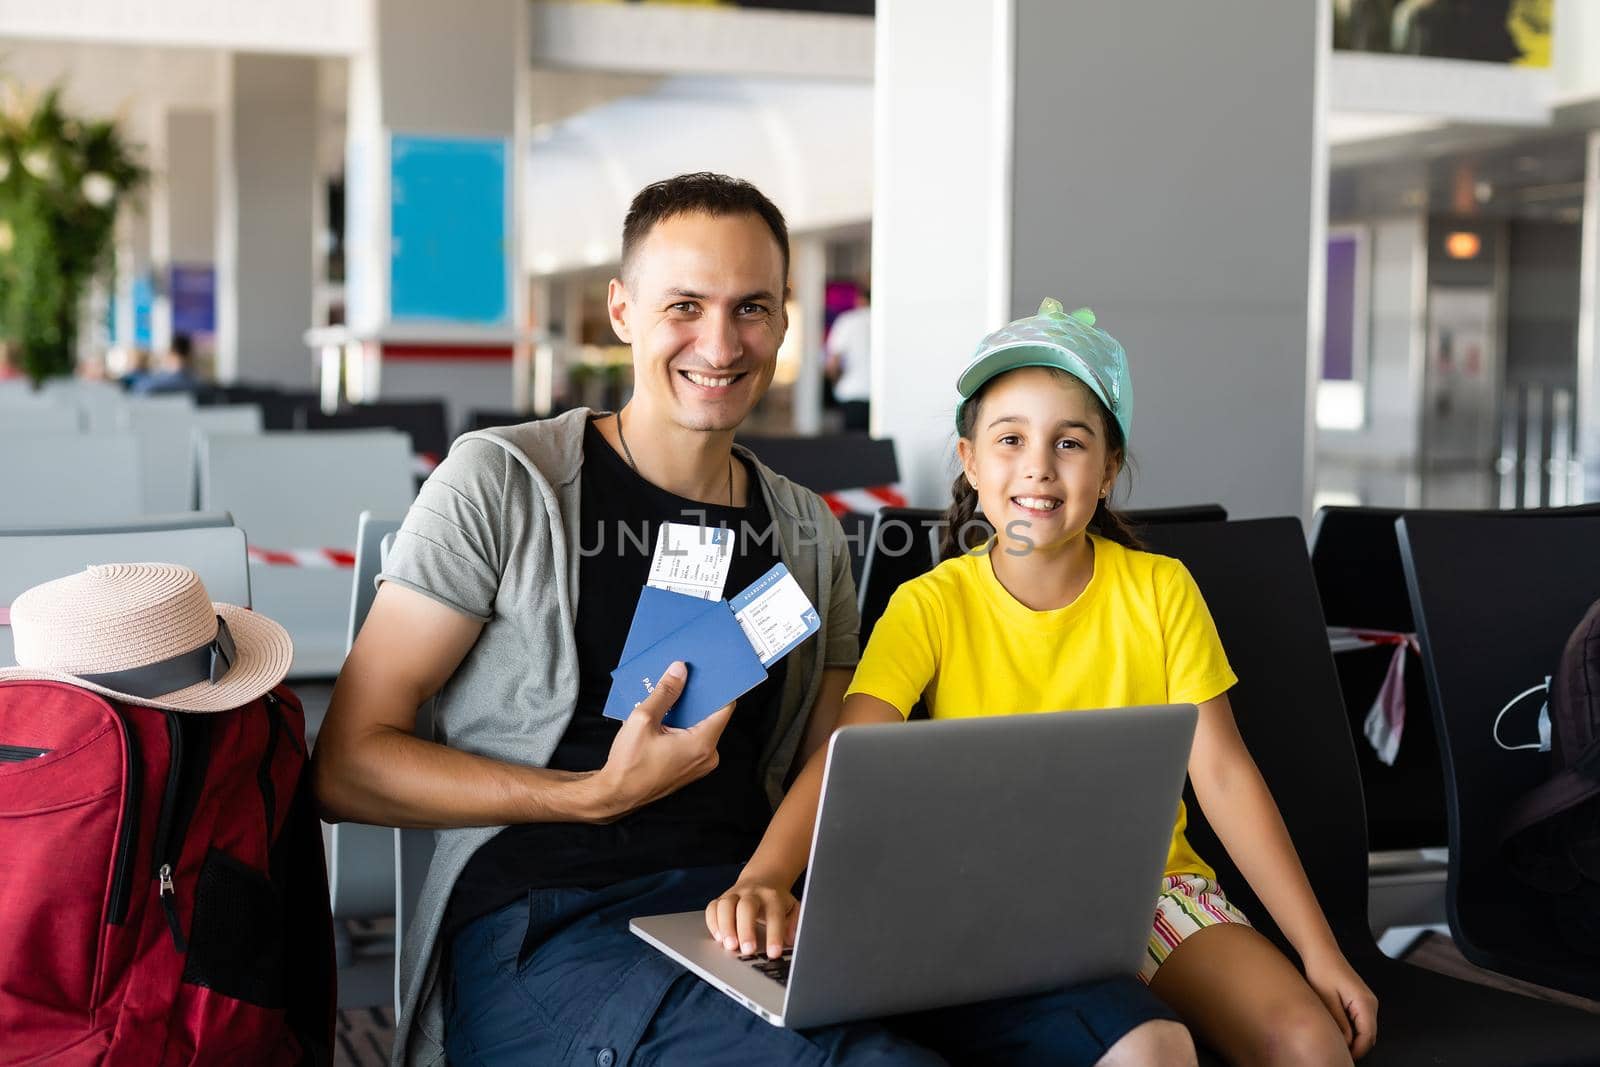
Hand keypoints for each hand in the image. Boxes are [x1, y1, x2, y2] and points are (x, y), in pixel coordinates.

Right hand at [584, 661, 733, 821]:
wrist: (616, 795)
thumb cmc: (629, 765)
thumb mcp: (643, 720)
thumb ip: (664, 693)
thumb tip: (678, 671)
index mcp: (702, 744)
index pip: (724, 707)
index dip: (718, 686)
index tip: (710, 670)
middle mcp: (707, 756)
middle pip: (711, 715)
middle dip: (696, 695)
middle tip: (683, 675)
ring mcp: (699, 763)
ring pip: (699, 726)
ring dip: (685, 709)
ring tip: (668, 692)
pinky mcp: (689, 766)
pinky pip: (691, 738)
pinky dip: (680, 724)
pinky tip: (663, 712)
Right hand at [706, 869, 796, 959]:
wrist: (763, 878)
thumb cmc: (776, 900)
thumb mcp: (792, 908)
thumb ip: (794, 923)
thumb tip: (790, 939)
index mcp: (773, 896)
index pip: (774, 915)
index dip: (774, 935)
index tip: (773, 954)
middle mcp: (752, 893)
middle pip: (746, 907)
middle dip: (745, 930)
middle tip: (748, 950)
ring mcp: (735, 894)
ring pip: (725, 905)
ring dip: (726, 927)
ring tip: (729, 946)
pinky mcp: (721, 899)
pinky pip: (712, 908)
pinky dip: (713, 923)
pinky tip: (718, 938)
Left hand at [1304, 949, 1377, 1058]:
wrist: (1322, 951)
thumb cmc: (1322, 971)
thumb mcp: (1327, 999)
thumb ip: (1339, 1023)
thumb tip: (1347, 1042)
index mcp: (1365, 1003)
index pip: (1368, 1036)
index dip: (1357, 1050)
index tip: (1344, 1058)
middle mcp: (1371, 1003)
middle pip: (1369, 1035)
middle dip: (1357, 1047)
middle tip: (1339, 1053)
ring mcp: (1368, 1001)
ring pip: (1366, 1029)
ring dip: (1355, 1039)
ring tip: (1337, 1044)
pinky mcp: (1361, 1000)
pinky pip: (1361, 1021)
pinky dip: (1353, 1030)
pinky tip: (1339, 1032)